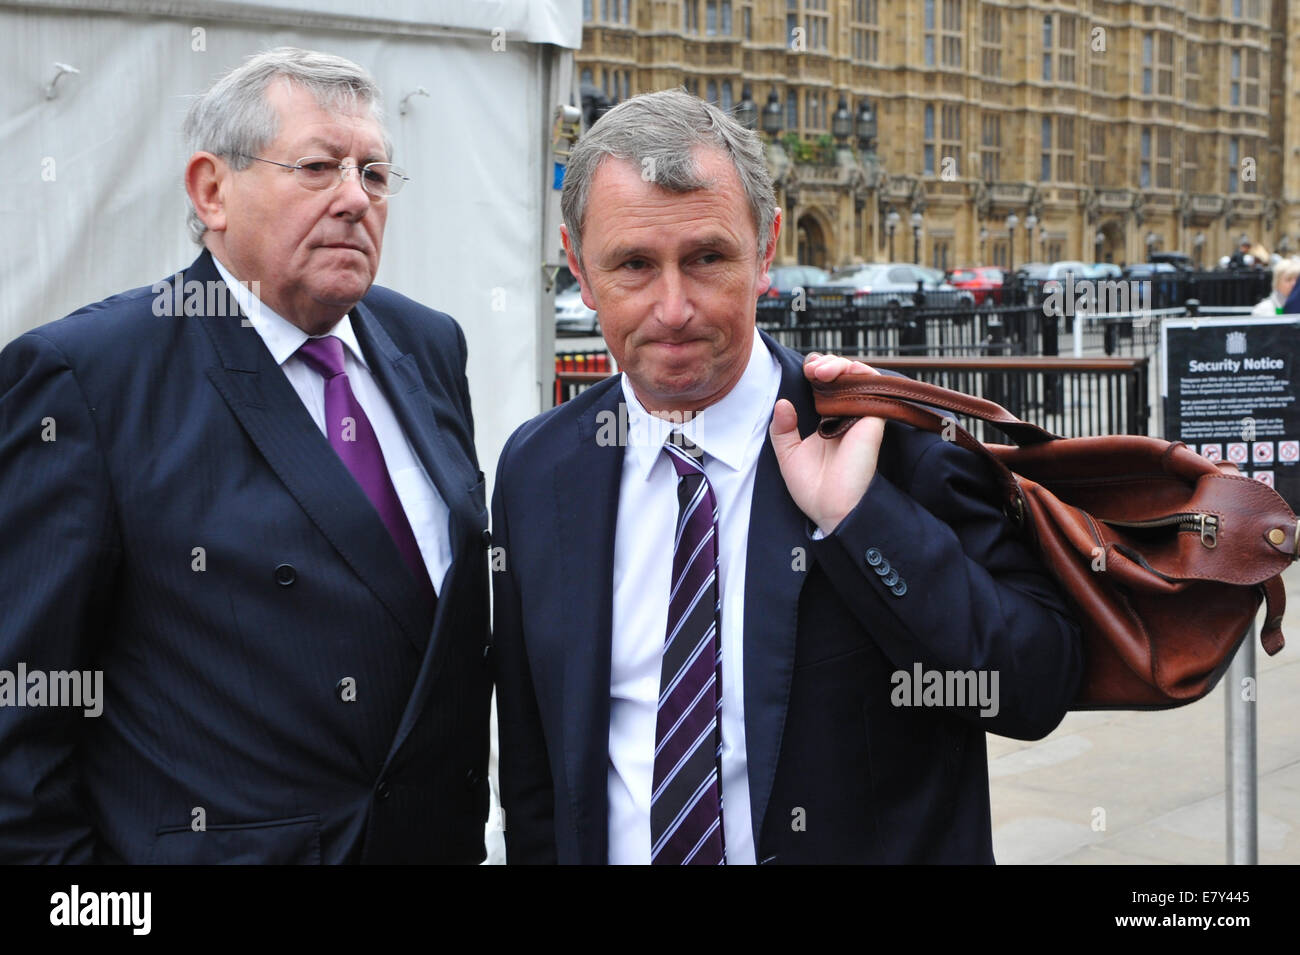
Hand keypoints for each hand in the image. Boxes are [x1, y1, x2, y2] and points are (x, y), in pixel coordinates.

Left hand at [769, 353, 885, 535]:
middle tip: (811, 371)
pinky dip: (857, 373)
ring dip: (840, 364)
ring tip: (819, 371)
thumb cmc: (813, 488)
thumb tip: (782, 403)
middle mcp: (846, 415)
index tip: (802, 373)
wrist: (832, 509)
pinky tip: (836, 375)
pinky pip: (873, 385)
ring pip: (859, 375)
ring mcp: (861, 415)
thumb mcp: (788, 454)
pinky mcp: (874, 418)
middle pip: (842, 376)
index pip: (825, 386)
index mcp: (827, 421)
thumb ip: (782, 429)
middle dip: (826, 364)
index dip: (815, 372)